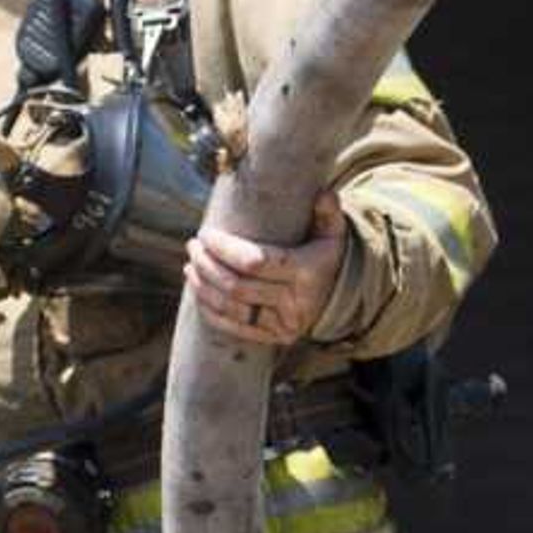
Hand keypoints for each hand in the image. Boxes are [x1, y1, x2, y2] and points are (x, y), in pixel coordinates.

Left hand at [188, 190, 347, 350]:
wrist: (341, 299)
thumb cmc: (326, 258)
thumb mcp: (333, 234)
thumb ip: (328, 213)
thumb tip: (323, 195)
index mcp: (307, 272)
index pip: (255, 261)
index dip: (224, 249)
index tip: (206, 234)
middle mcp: (296, 302)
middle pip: (237, 285)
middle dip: (207, 264)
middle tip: (194, 245)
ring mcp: (284, 323)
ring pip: (231, 306)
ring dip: (203, 285)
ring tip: (192, 264)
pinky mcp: (274, 337)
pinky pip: (233, 326)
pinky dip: (209, 309)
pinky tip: (197, 289)